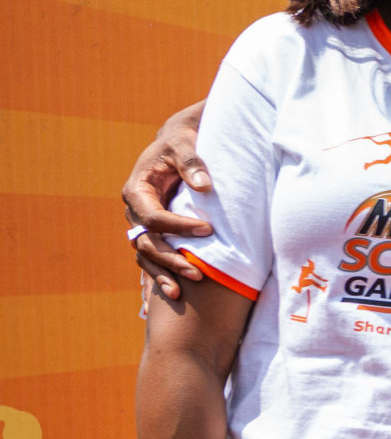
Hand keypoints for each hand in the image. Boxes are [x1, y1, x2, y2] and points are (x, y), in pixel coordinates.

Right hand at [123, 102, 211, 300]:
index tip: (208, 230)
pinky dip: (158, 275)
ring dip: (162, 274)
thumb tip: (203, 185)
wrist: (177, 145)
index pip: (153, 216)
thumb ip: (192, 163)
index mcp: (137, 190)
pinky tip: (169, 295)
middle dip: (171, 259)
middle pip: (147, 242)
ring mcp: (141, 224)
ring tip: (180, 294)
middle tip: (198, 273)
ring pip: (146, 255)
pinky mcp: (152, 232)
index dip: (178, 226)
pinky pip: (151, 258)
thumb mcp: (185, 145)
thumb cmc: (181, 143)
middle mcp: (134, 210)